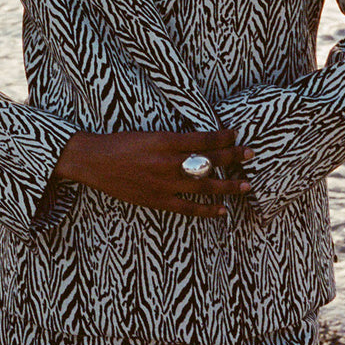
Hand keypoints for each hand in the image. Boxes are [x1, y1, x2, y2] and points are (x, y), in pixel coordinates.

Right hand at [52, 128, 252, 216]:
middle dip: (233, 157)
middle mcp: (168, 162)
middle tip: (251, 154)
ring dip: (228, 186)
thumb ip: (173, 140)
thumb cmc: (119, 144)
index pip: (204, 139)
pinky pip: (188, 208)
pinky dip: (207, 210)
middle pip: (210, 161)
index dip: (223, 137)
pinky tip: (222, 210)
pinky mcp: (157, 201)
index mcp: (165, 141)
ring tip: (246, 185)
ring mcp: (164, 184)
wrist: (92, 161)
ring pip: (204, 186)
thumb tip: (200, 143)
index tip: (236, 134)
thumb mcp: (148, 134)